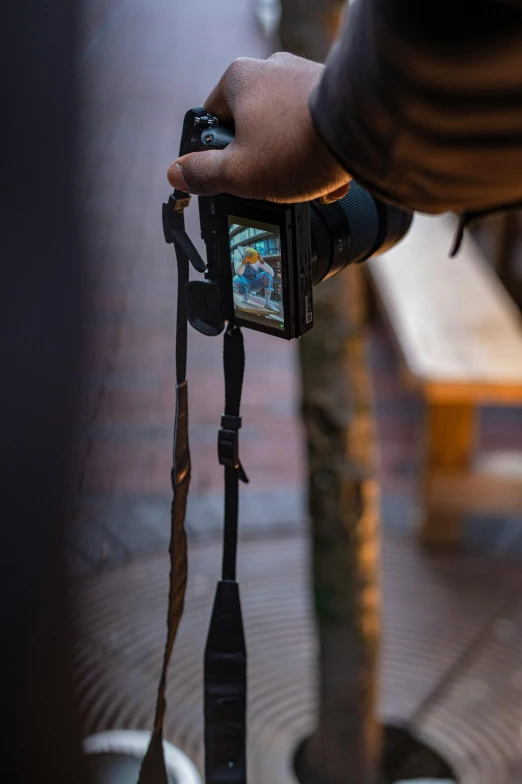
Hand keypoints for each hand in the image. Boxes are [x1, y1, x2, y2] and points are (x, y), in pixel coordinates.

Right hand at [167, 53, 350, 203]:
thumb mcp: (238, 172)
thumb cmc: (296, 146)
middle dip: (261, 164)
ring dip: (292, 166)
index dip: (216, 156)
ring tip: (307, 186)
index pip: (211, 122)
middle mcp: (270, 70)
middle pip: (251, 130)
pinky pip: (314, 131)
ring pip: (285, 134)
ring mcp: (304, 78)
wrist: (363, 131)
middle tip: (272, 186)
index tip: (229, 178)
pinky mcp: (332, 94)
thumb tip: (176, 173)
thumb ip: (203, 173)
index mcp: (238, 79)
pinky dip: (318, 156)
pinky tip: (328, 180)